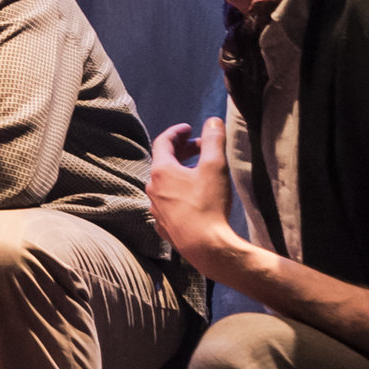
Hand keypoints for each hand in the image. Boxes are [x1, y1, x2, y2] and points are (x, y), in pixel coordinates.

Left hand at [148, 120, 250, 281]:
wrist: (205, 246)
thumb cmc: (209, 205)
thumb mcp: (215, 166)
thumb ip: (213, 140)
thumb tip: (213, 121)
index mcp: (161, 171)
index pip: (163, 142)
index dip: (177, 132)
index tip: (189, 128)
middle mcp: (153, 189)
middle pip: (164, 162)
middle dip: (182, 151)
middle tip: (201, 147)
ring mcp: (156, 209)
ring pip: (165, 184)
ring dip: (181, 173)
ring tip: (200, 171)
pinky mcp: (164, 225)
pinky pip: (169, 203)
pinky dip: (180, 193)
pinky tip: (194, 197)